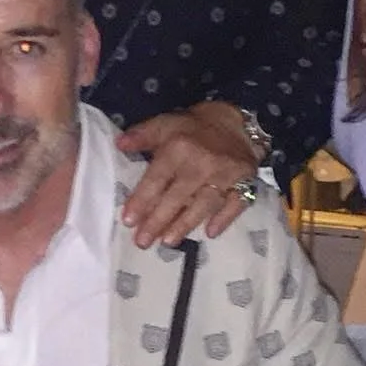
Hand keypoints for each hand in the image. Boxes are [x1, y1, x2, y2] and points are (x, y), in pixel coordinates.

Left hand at [116, 104, 259, 247]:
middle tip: (142, 242)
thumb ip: (143, 135)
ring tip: (167, 242)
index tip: (128, 221)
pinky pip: (236, 203)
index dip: (141, 200)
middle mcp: (202, 163)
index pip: (157, 178)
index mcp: (179, 148)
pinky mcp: (246, 182)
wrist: (238, 122)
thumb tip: (119, 144)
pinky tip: (210, 233)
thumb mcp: (166, 122)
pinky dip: (224, 219)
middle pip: (177, 197)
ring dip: (185, 224)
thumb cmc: (195, 126)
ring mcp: (226, 174)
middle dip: (158, 221)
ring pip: (203, 204)